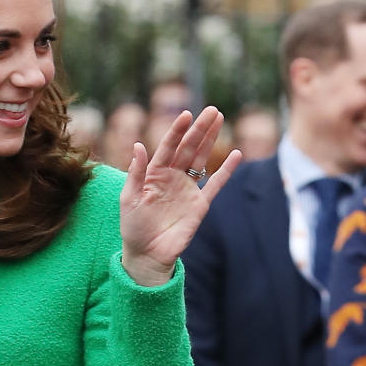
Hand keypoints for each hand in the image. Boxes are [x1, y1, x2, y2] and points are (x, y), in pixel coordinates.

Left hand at [119, 110, 241, 285]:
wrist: (147, 255)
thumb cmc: (134, 228)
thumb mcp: (129, 200)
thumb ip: (135, 174)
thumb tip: (138, 146)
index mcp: (155, 174)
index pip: (168, 147)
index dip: (177, 131)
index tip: (186, 115)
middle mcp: (173, 177)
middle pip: (188, 148)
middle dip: (199, 129)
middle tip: (212, 110)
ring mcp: (187, 189)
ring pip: (202, 159)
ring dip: (211, 140)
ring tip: (220, 119)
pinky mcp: (200, 205)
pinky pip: (215, 184)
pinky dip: (226, 171)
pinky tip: (236, 154)